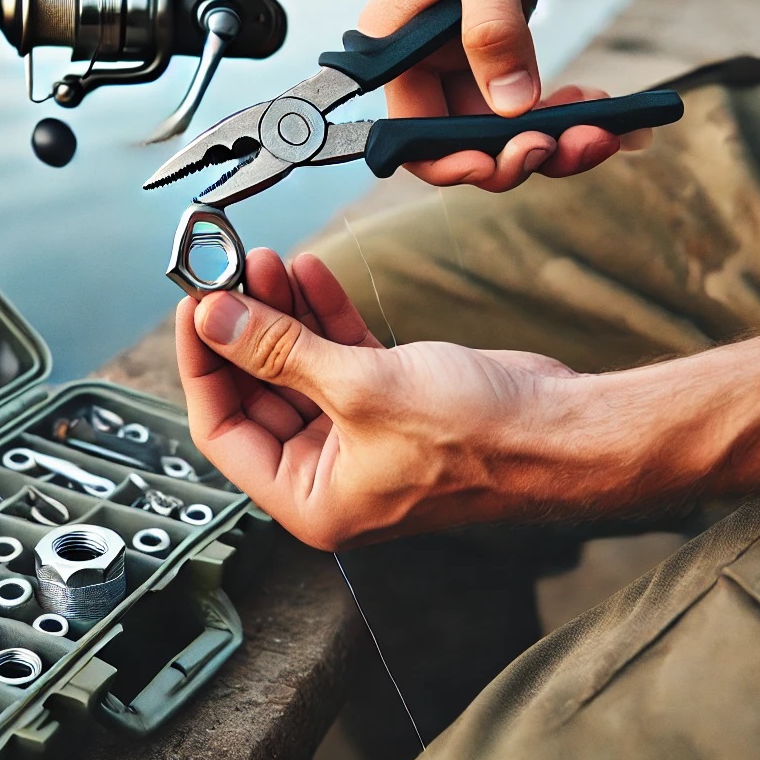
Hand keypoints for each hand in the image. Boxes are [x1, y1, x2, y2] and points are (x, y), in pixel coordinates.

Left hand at [174, 249, 652, 549]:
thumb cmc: (478, 439)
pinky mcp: (392, 399)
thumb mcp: (359, 388)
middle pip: (258, 391)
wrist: (564, 432)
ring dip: (281, 312)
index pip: (223, 430)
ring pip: (298, 365)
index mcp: (310, 500)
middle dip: (244, 327)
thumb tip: (215, 320)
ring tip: (265, 260)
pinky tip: (309, 274)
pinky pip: (338, 354)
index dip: (203, 365)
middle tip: (229, 271)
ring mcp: (361, 434)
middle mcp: (330, 474)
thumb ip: (278, 351)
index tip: (194, 306)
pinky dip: (322, 315)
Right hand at [361, 0, 635, 188]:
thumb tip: (511, 107)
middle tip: (575, 144)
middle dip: (519, 154)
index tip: (501, 164)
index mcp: (393, 44)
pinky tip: (602, 108)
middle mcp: (420, 63)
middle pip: (460, 144)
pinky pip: (527, 109)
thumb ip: (493, 31)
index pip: (405, 133)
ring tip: (604, 130)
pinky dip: (565, 117)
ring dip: (553, 142)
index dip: (450, 162)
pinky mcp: (501, 57)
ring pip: (501, 134)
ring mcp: (462, 63)